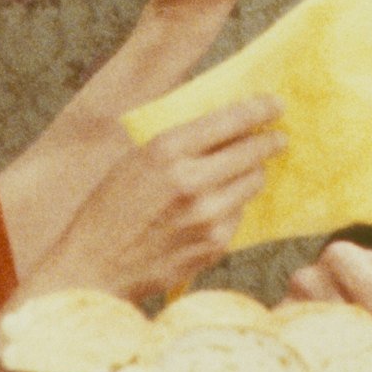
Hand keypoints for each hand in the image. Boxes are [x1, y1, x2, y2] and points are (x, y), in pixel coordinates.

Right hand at [24, 94, 282, 303]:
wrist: (94, 267)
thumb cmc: (109, 209)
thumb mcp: (136, 160)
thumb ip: (179, 143)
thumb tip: (228, 124)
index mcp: (166, 151)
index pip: (230, 120)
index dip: (260, 109)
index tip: (276, 104)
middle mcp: (191, 181)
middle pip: (254, 151)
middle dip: (270, 141)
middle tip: (277, 137)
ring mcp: (206, 216)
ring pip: (254, 182)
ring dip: (252, 173)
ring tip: (241, 171)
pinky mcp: (214, 245)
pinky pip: (240, 214)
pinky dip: (233, 207)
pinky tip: (213, 209)